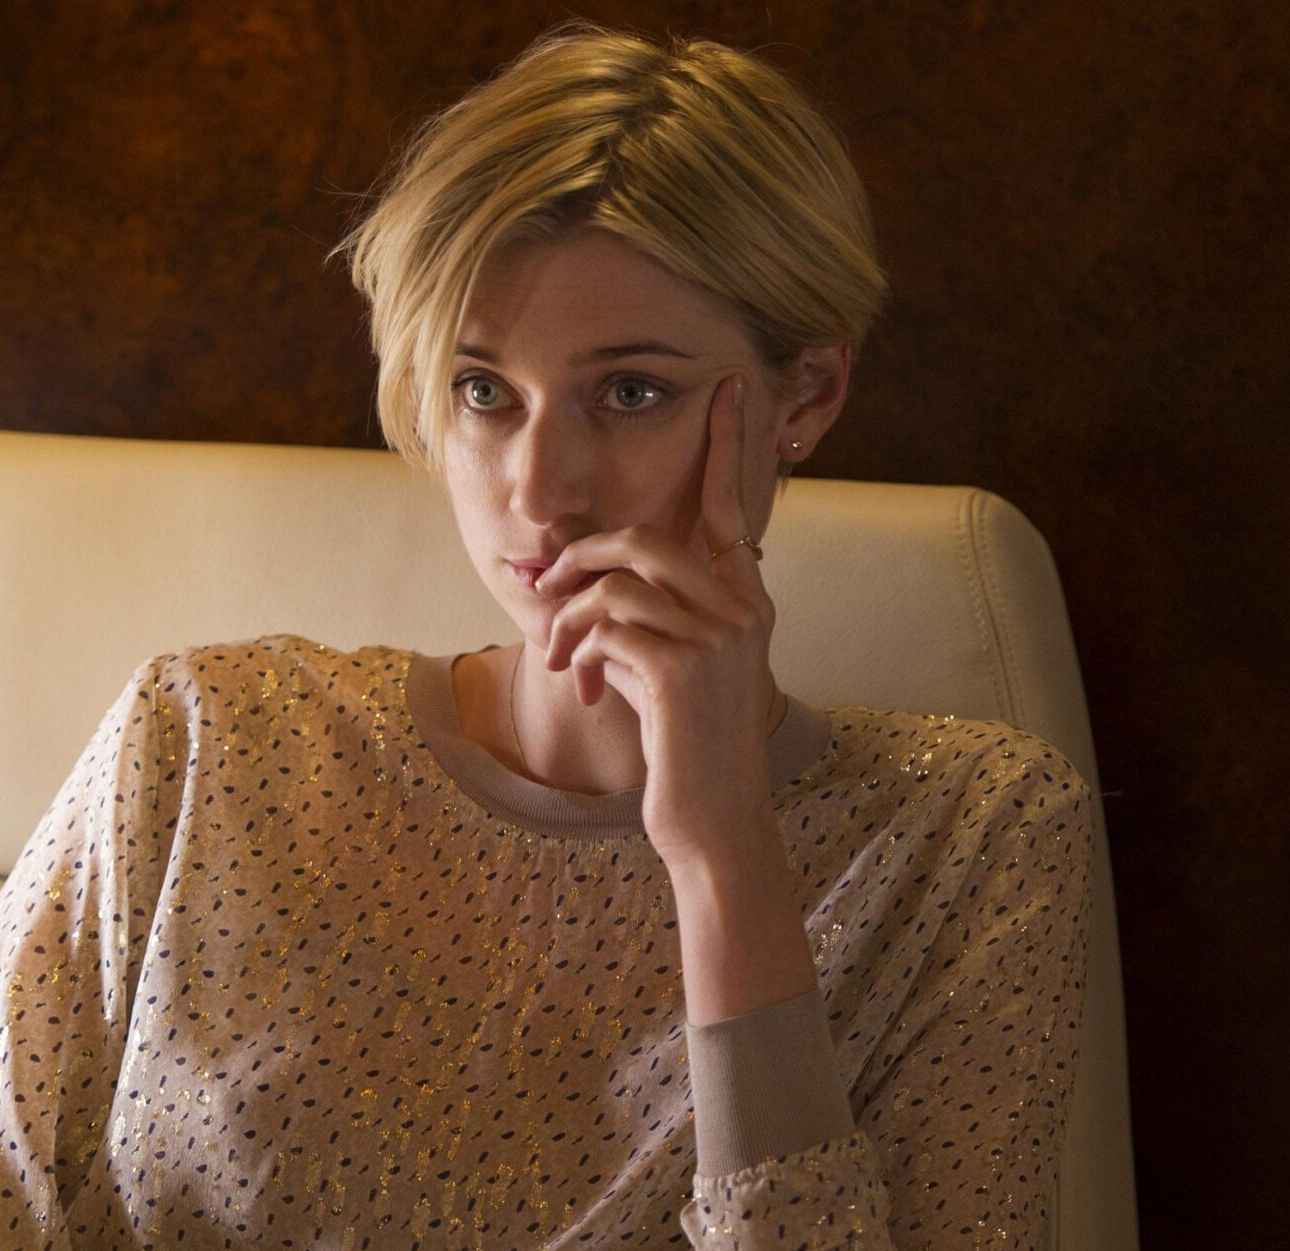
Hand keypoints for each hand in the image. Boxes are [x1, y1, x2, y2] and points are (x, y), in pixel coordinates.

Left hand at [536, 374, 780, 868]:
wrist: (713, 821)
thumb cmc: (684, 748)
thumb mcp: (659, 670)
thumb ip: (628, 618)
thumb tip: (555, 582)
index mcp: (747, 603)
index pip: (733, 508)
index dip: (728, 446)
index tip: (728, 390)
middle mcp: (742, 612)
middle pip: (643, 540)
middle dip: (577, 559)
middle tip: (542, 590)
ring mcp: (717, 639)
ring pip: (613, 583)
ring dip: (566, 619)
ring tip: (558, 658)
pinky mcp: (682, 670)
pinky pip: (603, 625)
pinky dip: (575, 650)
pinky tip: (579, 686)